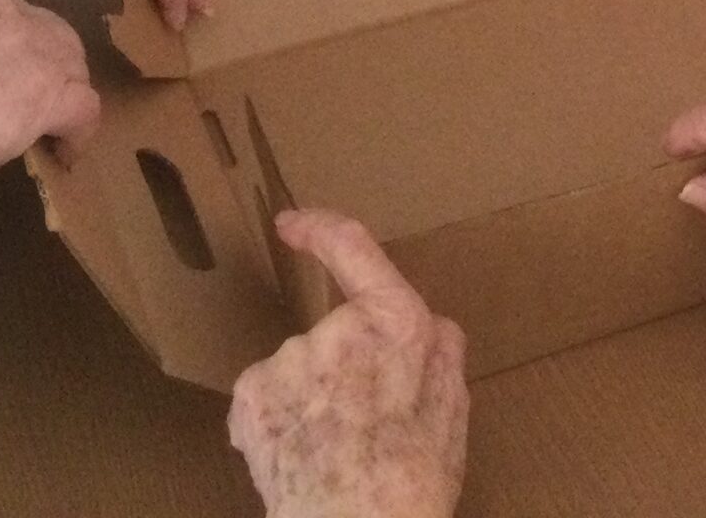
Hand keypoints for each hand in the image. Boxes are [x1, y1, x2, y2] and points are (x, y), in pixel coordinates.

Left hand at [228, 211, 468, 517]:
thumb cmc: (411, 481)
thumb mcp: (454, 409)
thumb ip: (440, 354)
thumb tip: (431, 326)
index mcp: (397, 322)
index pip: (353, 249)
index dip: (320, 229)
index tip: (293, 224)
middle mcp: (337, 327)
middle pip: (329, 335)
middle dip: (337, 373)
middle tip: (358, 427)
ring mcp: (289, 358)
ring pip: (294, 374)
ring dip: (305, 403)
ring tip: (330, 452)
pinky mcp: (252, 393)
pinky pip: (262, 402)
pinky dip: (273, 426)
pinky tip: (297, 459)